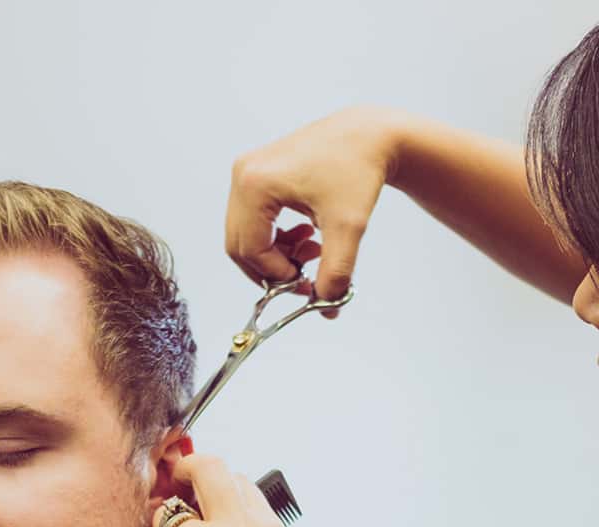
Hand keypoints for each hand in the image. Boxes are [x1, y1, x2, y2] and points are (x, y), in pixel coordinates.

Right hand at [226, 106, 402, 309]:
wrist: (371, 134)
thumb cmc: (359, 168)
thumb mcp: (348, 226)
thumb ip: (336, 271)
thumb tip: (327, 307)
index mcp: (255, 184)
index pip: (250, 249)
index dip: (276, 275)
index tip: (306, 285)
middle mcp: (243, 175)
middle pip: (240, 244)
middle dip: (272, 268)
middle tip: (304, 277)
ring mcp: (247, 173)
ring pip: (246, 235)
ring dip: (275, 254)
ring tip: (312, 250)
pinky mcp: (256, 175)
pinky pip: (253, 221)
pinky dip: (276, 238)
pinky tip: (305, 234)